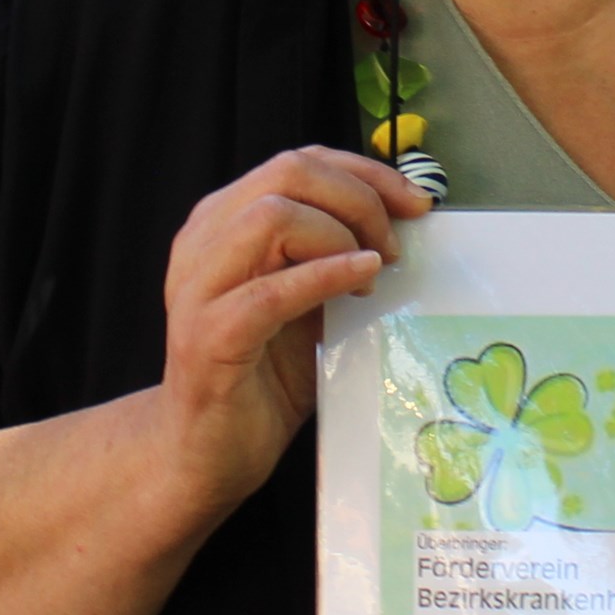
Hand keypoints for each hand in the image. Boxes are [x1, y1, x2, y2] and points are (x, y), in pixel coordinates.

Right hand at [152, 147, 431, 518]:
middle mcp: (201, 243)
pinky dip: (325, 275)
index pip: (296, 163)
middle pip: (286, 175)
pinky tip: (362, 279)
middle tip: (396, 243)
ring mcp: (198, 289)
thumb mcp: (307, 301)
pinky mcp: (208, 338)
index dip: (363, 172)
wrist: (207, 451)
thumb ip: (334, 256)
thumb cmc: (263, 374)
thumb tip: (403, 224)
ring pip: (270, 217)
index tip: (416, 202)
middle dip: (358, 198)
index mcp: (222, 223)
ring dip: (339, 235)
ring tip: (375, 272)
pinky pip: (270, 291)